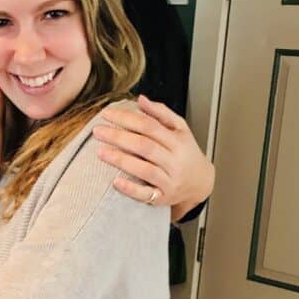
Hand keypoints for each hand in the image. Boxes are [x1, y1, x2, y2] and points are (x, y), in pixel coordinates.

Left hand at [92, 94, 214, 221]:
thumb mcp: (180, 129)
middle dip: (119, 137)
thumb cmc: (185, 153)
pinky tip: (115, 181)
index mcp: (178, 141)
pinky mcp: (162, 198)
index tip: (107, 114)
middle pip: (144, 146)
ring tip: (100, 152)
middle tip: (98, 131)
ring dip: (121, 160)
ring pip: (144, 170)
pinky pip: (146, 194)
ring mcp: (169, 181)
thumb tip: (141, 99)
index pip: (149, 126)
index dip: (127, 119)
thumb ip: (161, 113)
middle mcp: (174, 161)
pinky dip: (130, 188)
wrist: (200, 182)